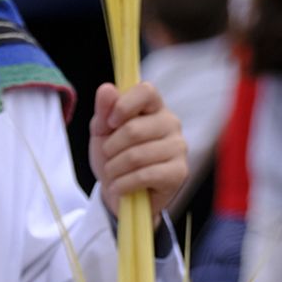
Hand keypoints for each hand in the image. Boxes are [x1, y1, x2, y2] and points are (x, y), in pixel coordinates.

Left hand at [88, 78, 188, 218]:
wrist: (120, 192)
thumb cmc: (114, 157)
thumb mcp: (102, 132)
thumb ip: (104, 110)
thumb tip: (107, 88)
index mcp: (154, 107)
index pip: (146, 91)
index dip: (124, 105)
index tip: (110, 122)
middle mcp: (171, 123)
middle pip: (133, 129)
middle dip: (110, 148)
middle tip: (108, 158)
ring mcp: (178, 148)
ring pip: (136, 155)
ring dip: (114, 169)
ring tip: (113, 174)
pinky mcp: (179, 173)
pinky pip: (144, 175)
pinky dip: (123, 184)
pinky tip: (120, 187)